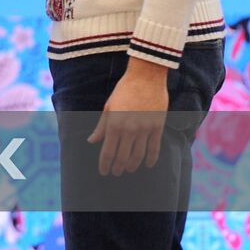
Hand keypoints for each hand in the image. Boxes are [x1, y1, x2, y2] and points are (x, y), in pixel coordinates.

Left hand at [87, 58, 168, 175]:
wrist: (146, 77)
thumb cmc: (124, 90)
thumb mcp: (108, 107)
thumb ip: (101, 126)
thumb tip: (91, 141)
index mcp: (114, 125)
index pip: (108, 152)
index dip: (105, 164)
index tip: (103, 172)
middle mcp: (129, 130)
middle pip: (122, 157)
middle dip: (118, 167)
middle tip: (115, 173)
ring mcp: (145, 130)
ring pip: (138, 156)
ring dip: (132, 165)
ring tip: (128, 170)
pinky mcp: (157, 128)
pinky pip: (154, 149)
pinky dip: (151, 159)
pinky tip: (147, 165)